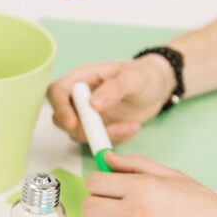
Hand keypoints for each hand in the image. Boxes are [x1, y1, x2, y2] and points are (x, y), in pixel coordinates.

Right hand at [46, 55, 175, 144]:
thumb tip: (93, 104)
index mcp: (83, 78)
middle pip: (61, 117)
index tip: (73, 123)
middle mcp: (80, 97)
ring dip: (101, 136)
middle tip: (106, 130)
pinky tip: (132, 129)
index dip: (60, 108)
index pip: (57, 91)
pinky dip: (112, 140)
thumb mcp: (133, 78)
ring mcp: (87, 115)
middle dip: (81, 129)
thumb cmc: (145, 75)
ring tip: (131, 127)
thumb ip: (114, 89)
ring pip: (77, 133)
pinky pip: (95, 141)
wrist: (159, 89)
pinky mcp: (97, 128)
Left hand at [82, 152, 216, 216]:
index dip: (99, 185)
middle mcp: (136, 213)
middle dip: (99, 206)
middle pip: (89, 207)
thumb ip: (136, 165)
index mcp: (143, 188)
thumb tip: (106, 158)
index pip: (94, 183)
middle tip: (115, 209)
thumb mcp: (173, 177)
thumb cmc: (204, 209)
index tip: (107, 190)